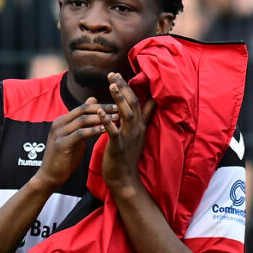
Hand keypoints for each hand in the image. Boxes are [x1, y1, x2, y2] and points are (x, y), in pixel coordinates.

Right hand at [43, 95, 112, 191]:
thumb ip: (82, 126)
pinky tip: (105, 130)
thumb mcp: (75, 138)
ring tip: (115, 119)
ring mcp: (59, 133)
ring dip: (100, 118)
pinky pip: (80, 134)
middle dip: (102, 108)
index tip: (116, 106)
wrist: (50, 176)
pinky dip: (93, 131)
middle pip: (83, 110)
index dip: (101, 106)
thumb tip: (91, 113)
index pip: (83, 107)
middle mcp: (59, 124)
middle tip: (118, 108)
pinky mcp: (61, 144)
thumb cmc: (65, 158)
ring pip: (82, 120)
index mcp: (62, 121)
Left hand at [101, 72, 154, 190]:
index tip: (117, 74)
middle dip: (123, 87)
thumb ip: (145, 116)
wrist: (124, 179)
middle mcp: (137, 129)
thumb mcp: (138, 133)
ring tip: (111, 86)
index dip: (127, 86)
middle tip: (112, 74)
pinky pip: (114, 132)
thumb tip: (152, 100)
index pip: (136, 100)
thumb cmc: (127, 155)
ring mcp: (129, 138)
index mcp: (139, 124)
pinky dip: (108, 121)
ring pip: (127, 114)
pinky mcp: (119, 147)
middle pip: (133, 103)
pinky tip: (100, 112)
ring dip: (119, 99)